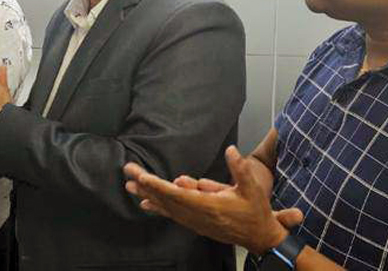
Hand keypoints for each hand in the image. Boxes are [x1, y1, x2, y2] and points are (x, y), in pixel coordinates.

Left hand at [122, 146, 302, 254]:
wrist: (258, 237)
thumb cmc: (255, 212)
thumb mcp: (253, 189)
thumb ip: (241, 169)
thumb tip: (231, 150)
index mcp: (209, 206)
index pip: (177, 195)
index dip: (158, 186)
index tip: (142, 178)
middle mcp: (197, 216)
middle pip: (166, 200)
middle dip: (146, 186)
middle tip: (129, 173)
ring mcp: (195, 222)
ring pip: (166, 208)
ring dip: (148, 196)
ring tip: (130, 186)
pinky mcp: (195, 224)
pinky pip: (172, 215)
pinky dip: (158, 208)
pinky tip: (146, 204)